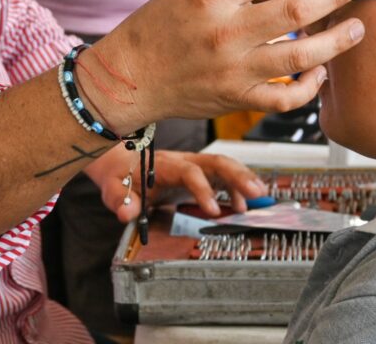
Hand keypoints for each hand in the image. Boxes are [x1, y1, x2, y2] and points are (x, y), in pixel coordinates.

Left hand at [86, 149, 266, 222]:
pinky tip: (243, 205)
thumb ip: (120, 201)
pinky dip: (236, 188)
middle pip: (216, 162)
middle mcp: (184, 161)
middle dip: (238, 175)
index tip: (214, 211)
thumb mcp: (115, 190)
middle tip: (256, 193)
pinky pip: (223, 177)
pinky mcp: (200, 173)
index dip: (203, 189)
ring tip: (260, 196)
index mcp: (165, 165)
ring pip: (224, 166)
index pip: (189, 172)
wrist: (122, 164)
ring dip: (243, 179)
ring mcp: (194, 165)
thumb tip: (126, 213)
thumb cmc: (122, 176)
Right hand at [88, 0, 362, 130]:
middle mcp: (226, 33)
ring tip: (356, 28)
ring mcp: (235, 70)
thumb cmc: (158, 28)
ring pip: (301, 56)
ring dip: (337, 41)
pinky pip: (285, 98)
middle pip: (297, 11)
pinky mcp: (238, 99)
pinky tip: (320, 72)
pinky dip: (309, 88)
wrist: (131, 78)